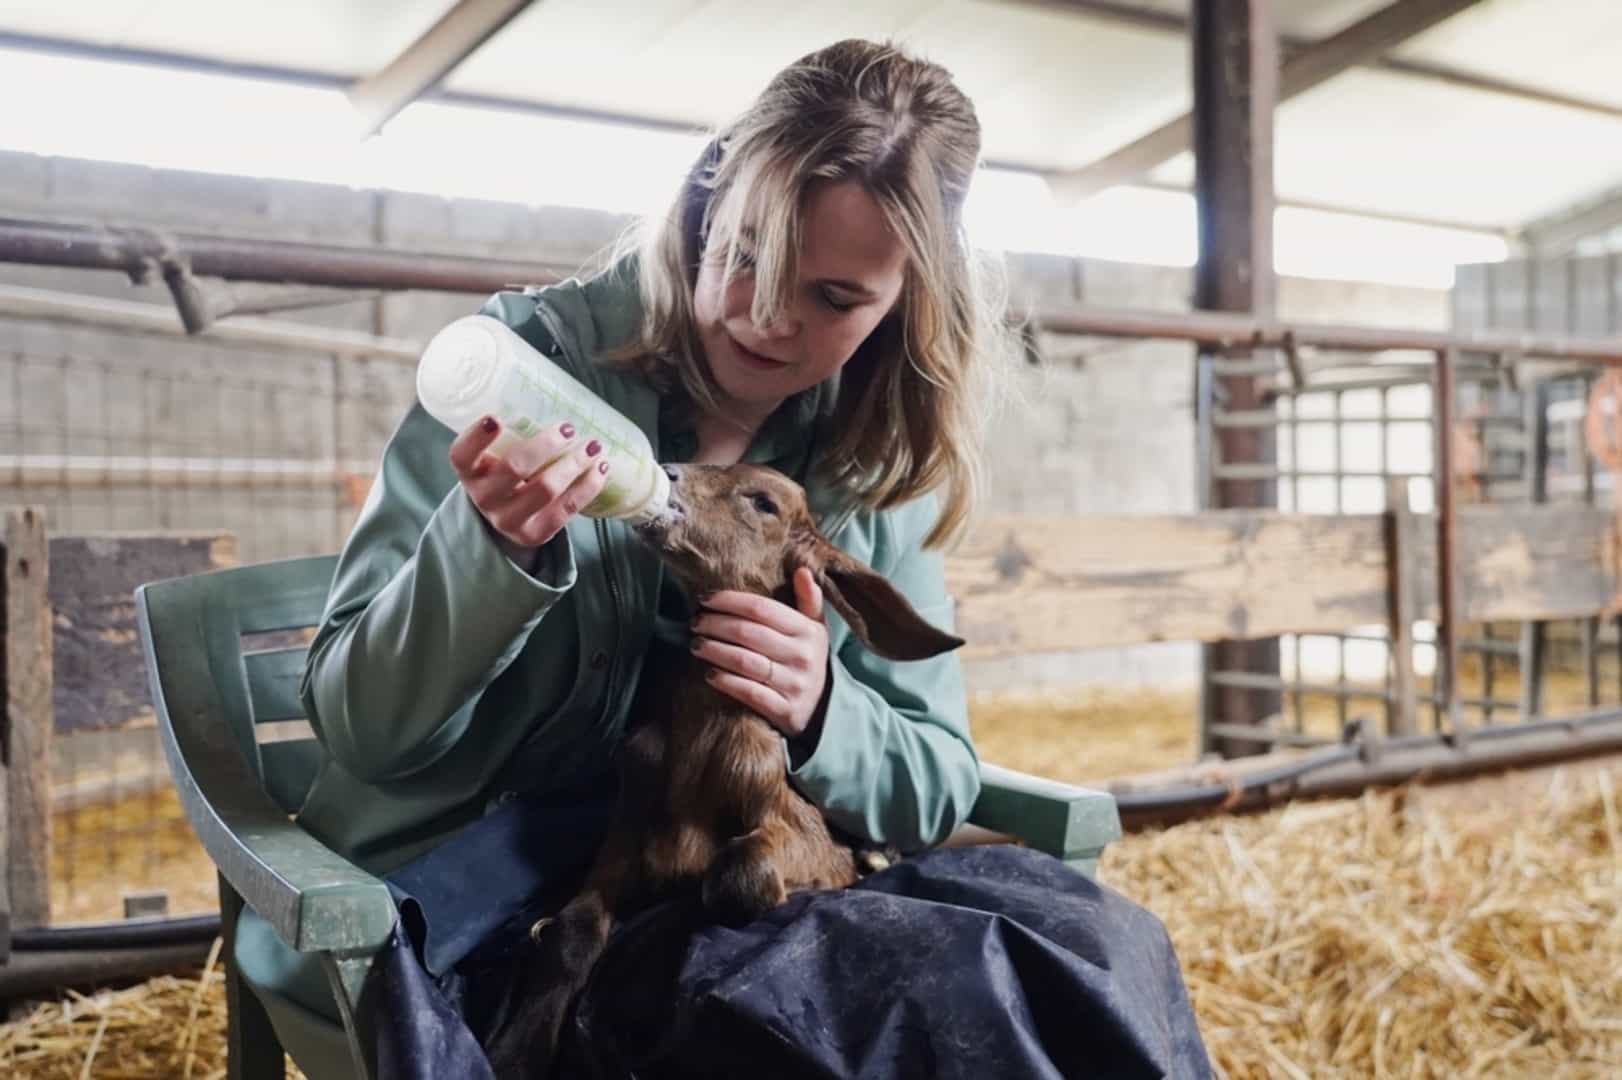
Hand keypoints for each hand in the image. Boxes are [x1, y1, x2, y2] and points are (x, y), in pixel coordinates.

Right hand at [449, 415, 608, 552]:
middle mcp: (484, 497)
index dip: (476, 437)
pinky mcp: (535, 534)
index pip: (462, 455)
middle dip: (546, 445)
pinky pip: (566, 509)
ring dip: (574, 464)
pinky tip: (601, 469)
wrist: (508, 518)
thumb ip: (512, 435)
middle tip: (569, 428)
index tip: (496, 418)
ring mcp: (509, 520)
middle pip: (514, 468)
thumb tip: (555, 394)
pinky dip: (588, 486)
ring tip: (594, 446)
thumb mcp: (496, 455)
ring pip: (546, 489)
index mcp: (469, 471)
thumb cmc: (505, 473)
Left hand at [691, 568, 828, 737]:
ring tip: (695, 645)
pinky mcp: (785, 711)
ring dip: (714, 651)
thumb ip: (809, 599)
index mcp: (808, 631)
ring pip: (745, 662)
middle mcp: (802, 656)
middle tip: (694, 622)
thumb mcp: (815, 629)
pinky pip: (749, 693)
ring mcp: (794, 685)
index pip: (762, 609)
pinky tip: (709, 674)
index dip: (729, 601)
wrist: (822, 709)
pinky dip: (726, 682)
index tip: (705, 598)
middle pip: (748, 633)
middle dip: (715, 625)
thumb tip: (802, 570)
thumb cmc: (807, 659)